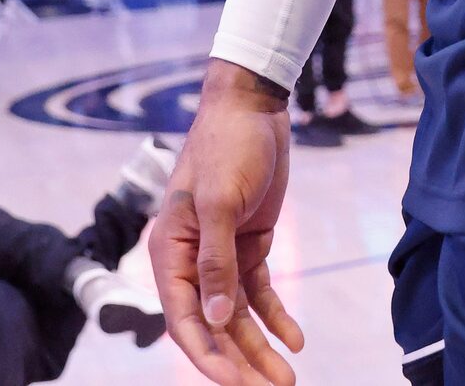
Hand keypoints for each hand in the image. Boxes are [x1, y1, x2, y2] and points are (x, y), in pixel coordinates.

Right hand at [154, 60, 301, 384]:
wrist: (253, 106)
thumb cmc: (227, 146)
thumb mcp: (219, 202)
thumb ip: (216, 262)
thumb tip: (217, 320)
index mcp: (170, 251)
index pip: (185, 318)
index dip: (207, 356)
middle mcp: (191, 259)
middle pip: (213, 326)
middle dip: (238, 361)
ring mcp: (221, 254)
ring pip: (238, 316)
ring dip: (260, 347)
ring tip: (287, 378)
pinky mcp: (249, 244)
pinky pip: (259, 292)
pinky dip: (276, 316)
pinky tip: (294, 339)